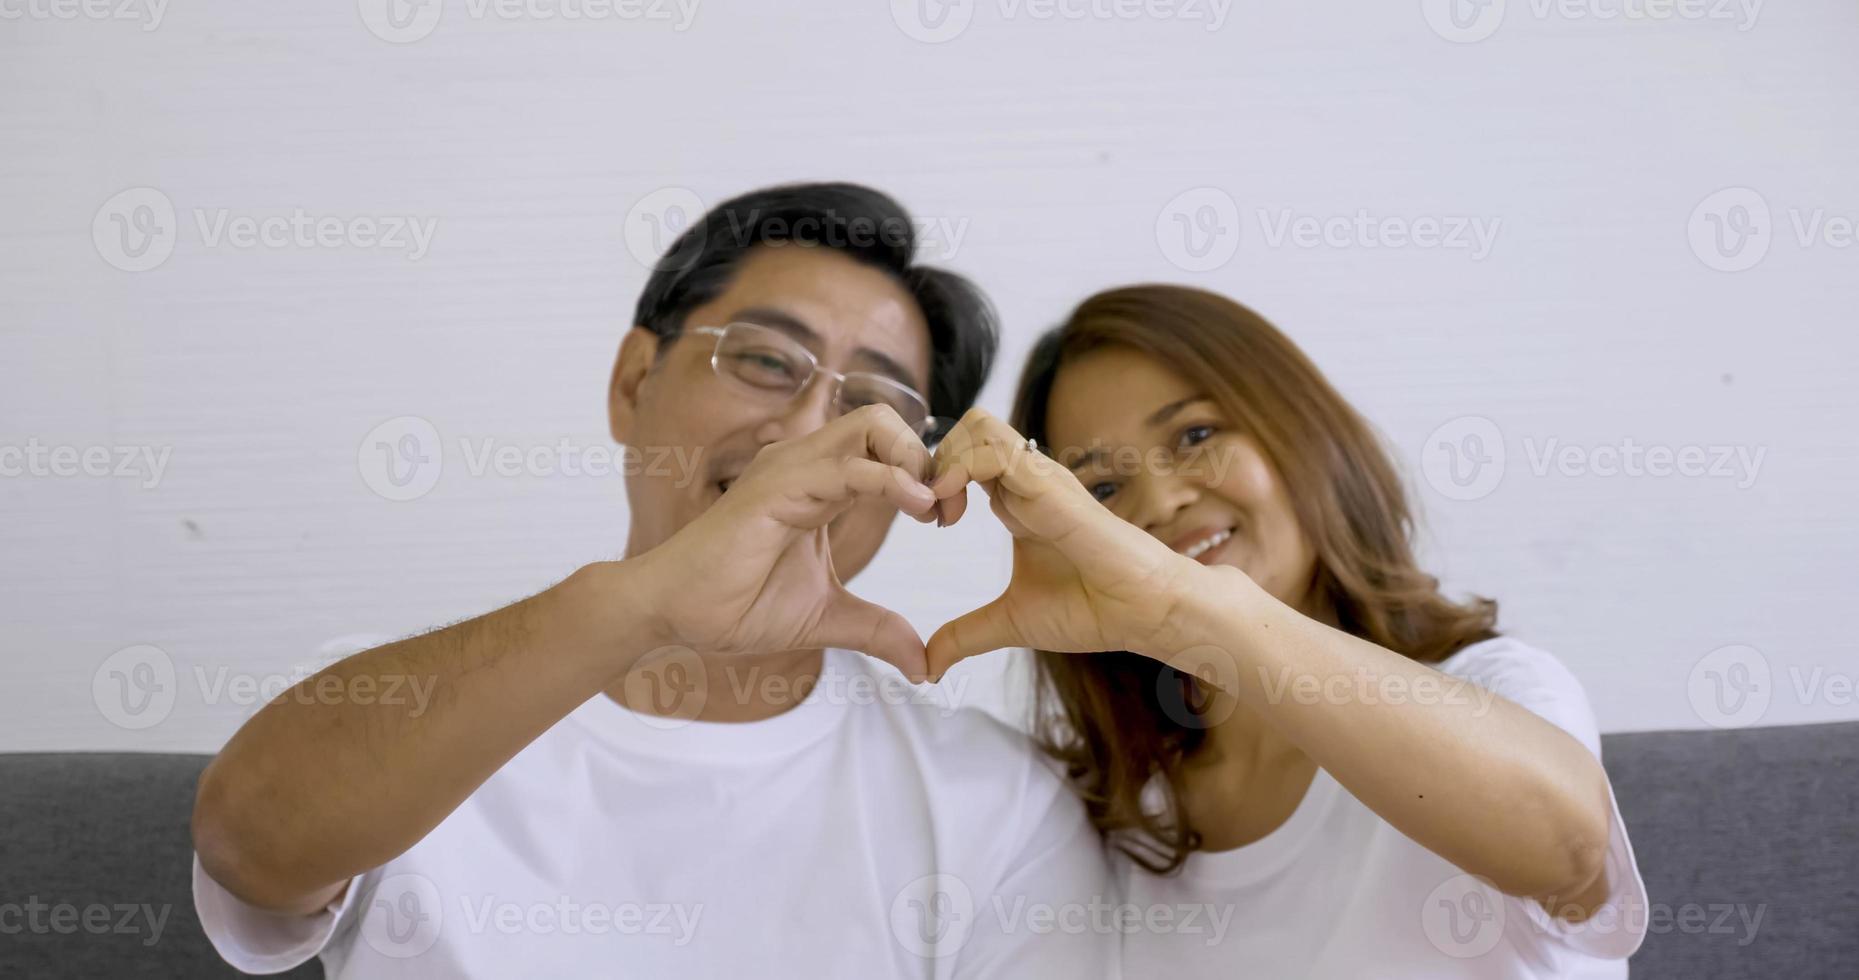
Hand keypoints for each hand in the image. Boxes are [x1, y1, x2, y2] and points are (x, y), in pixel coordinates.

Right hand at [628, 405, 939, 678]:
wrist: (672, 614)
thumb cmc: (734, 606)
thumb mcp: (826, 618)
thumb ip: (876, 629)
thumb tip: (924, 663)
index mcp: (818, 483)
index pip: (885, 448)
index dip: (927, 474)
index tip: (950, 518)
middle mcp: (805, 464)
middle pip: (882, 419)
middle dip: (927, 454)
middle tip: (948, 508)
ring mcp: (790, 470)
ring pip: (870, 426)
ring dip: (916, 459)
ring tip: (938, 508)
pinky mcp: (777, 489)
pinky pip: (847, 468)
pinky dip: (891, 479)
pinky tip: (919, 508)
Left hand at [923, 408, 1208, 678]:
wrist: (1143, 612)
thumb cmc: (1092, 609)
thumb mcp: (1010, 622)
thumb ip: (965, 637)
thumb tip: (927, 667)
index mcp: (1015, 502)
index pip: (964, 457)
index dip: (934, 481)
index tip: (927, 523)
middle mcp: (1025, 481)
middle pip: (966, 429)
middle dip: (933, 462)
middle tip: (929, 512)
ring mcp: (1039, 478)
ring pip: (978, 425)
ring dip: (946, 459)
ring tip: (941, 509)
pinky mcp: (1050, 485)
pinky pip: (996, 450)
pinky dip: (961, 469)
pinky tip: (952, 510)